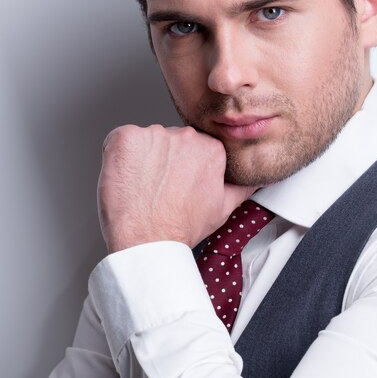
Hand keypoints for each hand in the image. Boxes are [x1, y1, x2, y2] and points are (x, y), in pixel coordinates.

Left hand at [97, 124, 254, 252]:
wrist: (147, 242)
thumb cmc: (179, 227)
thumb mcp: (223, 208)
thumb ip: (243, 186)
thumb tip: (258, 179)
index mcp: (210, 148)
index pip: (192, 145)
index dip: (181, 165)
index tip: (176, 181)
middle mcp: (184, 136)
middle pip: (169, 140)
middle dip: (163, 159)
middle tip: (158, 187)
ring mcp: (153, 135)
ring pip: (145, 139)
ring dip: (141, 158)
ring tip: (142, 185)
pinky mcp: (125, 139)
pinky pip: (120, 138)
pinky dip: (119, 155)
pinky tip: (126, 176)